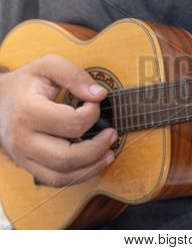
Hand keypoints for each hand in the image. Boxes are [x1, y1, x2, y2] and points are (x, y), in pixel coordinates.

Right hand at [0, 55, 116, 186]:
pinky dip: (80, 175)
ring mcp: (24, 157)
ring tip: (110, 152)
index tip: (95, 103)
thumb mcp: (48, 66)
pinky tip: (95, 162)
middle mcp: (22, 139)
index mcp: (27, 112)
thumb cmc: (27, 83)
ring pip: (62, 175)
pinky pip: (57, 180)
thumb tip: (99, 94)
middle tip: (112, 134)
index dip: (93, 114)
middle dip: (97, 148)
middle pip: (66, 157)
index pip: (72, 123)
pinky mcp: (29, 166)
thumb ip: (74, 75)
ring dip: (92, 167)